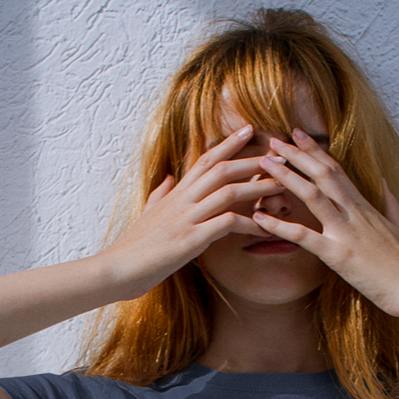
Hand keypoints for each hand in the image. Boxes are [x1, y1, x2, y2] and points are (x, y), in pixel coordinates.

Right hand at [102, 126, 276, 296]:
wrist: (116, 269)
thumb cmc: (134, 247)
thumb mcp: (148, 214)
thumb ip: (161, 194)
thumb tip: (169, 178)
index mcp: (175, 193)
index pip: (205, 159)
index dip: (228, 143)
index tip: (250, 130)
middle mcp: (182, 200)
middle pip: (222, 169)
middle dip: (253, 161)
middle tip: (281, 156)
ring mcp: (186, 218)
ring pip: (228, 192)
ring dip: (258, 187)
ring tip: (282, 187)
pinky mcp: (190, 240)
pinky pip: (226, 225)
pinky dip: (249, 224)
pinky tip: (266, 227)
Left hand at [251, 129, 398, 314]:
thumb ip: (389, 201)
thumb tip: (383, 181)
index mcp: (365, 206)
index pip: (337, 170)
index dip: (315, 150)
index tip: (298, 135)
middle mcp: (354, 213)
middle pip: (322, 173)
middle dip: (297, 153)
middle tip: (274, 140)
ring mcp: (346, 232)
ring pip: (313, 194)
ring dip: (286, 176)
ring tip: (264, 163)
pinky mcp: (338, 255)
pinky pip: (304, 236)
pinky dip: (279, 225)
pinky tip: (258, 218)